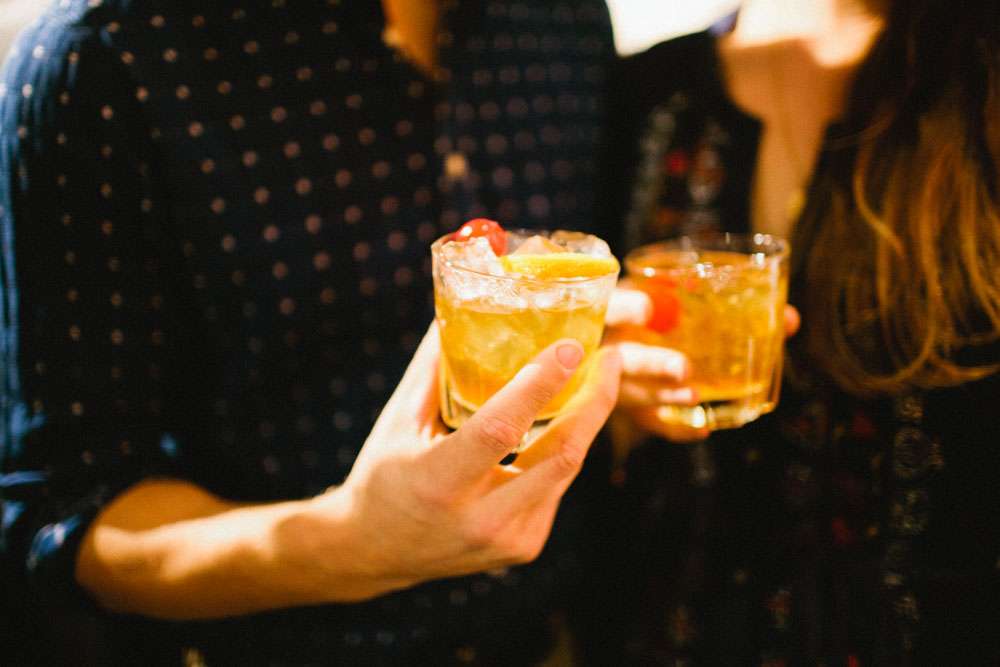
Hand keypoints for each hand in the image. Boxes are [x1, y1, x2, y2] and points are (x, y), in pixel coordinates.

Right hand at [309, 324, 621, 599]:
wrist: (377, 552)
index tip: (571, 346)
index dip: (539, 385)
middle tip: (610, 357)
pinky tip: (568, 418)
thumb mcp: (399, 421)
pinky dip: (564, 447)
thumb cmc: (383, 477)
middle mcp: (479, 518)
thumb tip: (463, 308)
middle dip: (596, 401)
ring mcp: (508, 539)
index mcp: (438, 482)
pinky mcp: (525, 545)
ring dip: (587, 420)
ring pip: (567, 468)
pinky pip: (557, 485)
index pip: (499, 429)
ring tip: (598, 377)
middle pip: (560, 454)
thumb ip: (434, 367)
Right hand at [603, 284, 799, 443]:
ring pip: (633, 395)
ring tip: (695, 396)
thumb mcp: (681, 298)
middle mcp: (608, 346)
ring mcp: (613, 381)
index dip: (624, 307)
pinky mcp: (629, 407)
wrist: (617, 341)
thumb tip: (790, 319)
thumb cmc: (659, 314)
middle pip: (619, 358)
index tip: (648, 308)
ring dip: (665, 396)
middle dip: (650, 364)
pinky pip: (651, 422)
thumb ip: (731, 307)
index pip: (609, 306)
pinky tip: (702, 428)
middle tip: (683, 368)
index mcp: (615, 308)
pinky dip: (676, 428)